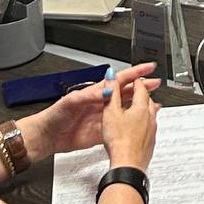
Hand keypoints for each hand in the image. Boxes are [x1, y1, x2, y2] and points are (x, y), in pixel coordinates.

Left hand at [21, 63, 157, 157]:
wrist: (48, 136)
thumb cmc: (55, 116)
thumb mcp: (72, 101)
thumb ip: (90, 95)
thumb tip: (107, 90)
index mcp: (95, 92)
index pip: (119, 80)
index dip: (134, 73)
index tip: (148, 68)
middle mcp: (101, 103)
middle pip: (126, 92)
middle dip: (142, 86)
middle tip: (156, 82)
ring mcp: (103, 117)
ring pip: (126, 108)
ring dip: (139, 104)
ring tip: (153, 102)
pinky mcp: (103, 131)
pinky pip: (121, 126)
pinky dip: (132, 123)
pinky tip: (140, 121)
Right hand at [101, 70, 158, 170]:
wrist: (128, 164)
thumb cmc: (120, 141)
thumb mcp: (110, 112)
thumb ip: (111, 93)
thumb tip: (112, 77)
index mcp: (141, 108)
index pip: (141, 88)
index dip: (136, 80)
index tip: (134, 77)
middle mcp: (150, 118)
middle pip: (148, 100)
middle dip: (142, 93)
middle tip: (137, 89)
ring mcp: (152, 131)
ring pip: (150, 114)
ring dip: (144, 108)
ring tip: (137, 107)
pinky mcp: (150, 142)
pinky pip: (149, 127)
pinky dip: (144, 123)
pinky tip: (137, 127)